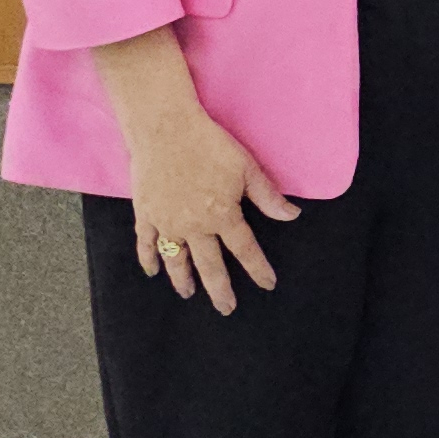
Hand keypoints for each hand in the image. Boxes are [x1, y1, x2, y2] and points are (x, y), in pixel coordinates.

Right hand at [89, 27, 298, 313]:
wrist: (164, 128)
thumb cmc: (209, 144)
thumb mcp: (246, 168)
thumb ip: (268, 196)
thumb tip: (292, 215)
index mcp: (223, 215)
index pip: (245, 249)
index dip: (258, 268)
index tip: (268, 284)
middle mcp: (195, 226)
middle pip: (210, 265)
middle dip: (220, 289)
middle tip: (226, 308)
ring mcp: (167, 222)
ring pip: (177, 259)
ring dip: (183, 279)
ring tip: (189, 293)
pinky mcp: (146, 213)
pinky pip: (147, 243)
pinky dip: (149, 258)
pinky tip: (152, 271)